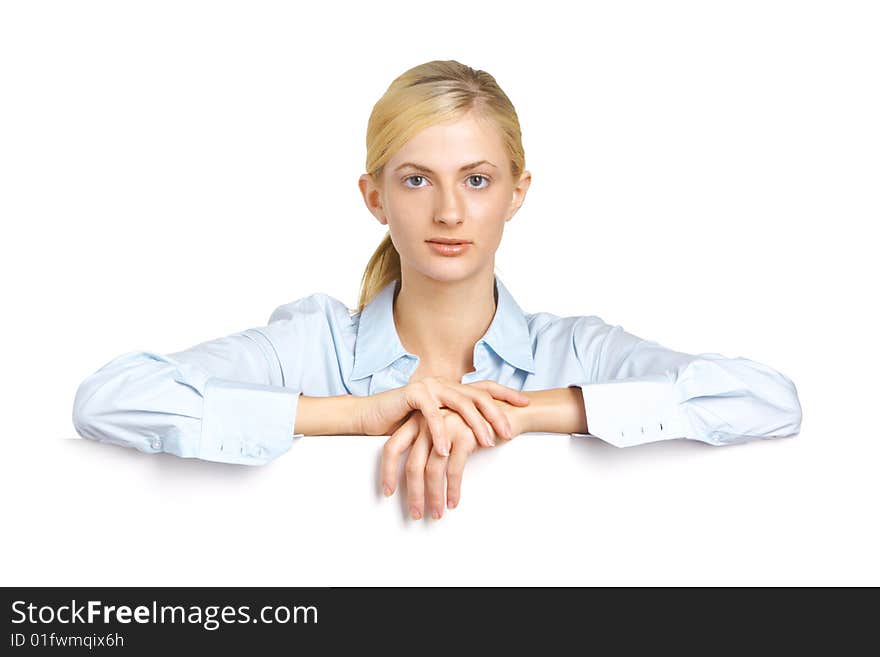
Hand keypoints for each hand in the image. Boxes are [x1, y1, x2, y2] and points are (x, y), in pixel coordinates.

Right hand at [358, 378, 529, 455]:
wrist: (370, 416)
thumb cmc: (403, 423)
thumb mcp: (436, 424)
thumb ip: (456, 424)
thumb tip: (482, 435)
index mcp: (452, 389)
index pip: (484, 389)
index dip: (506, 394)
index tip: (526, 403)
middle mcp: (444, 384)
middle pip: (477, 395)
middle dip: (496, 413)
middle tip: (510, 432)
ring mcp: (429, 386)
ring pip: (459, 403)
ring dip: (474, 424)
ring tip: (487, 443)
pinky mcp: (412, 394)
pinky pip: (431, 414)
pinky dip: (440, 432)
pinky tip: (448, 449)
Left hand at [380, 398, 526, 519]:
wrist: (506, 411)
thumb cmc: (474, 424)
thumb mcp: (446, 430)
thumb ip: (429, 444)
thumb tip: (415, 475)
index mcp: (418, 420)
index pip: (393, 447)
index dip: (387, 471)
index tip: (387, 492)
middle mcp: (428, 422)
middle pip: (412, 464)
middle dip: (413, 493)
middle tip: (416, 513)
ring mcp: (446, 428)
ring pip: (432, 470)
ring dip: (434, 496)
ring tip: (436, 512)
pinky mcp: (464, 435)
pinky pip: (453, 469)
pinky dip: (452, 489)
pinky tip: (453, 501)